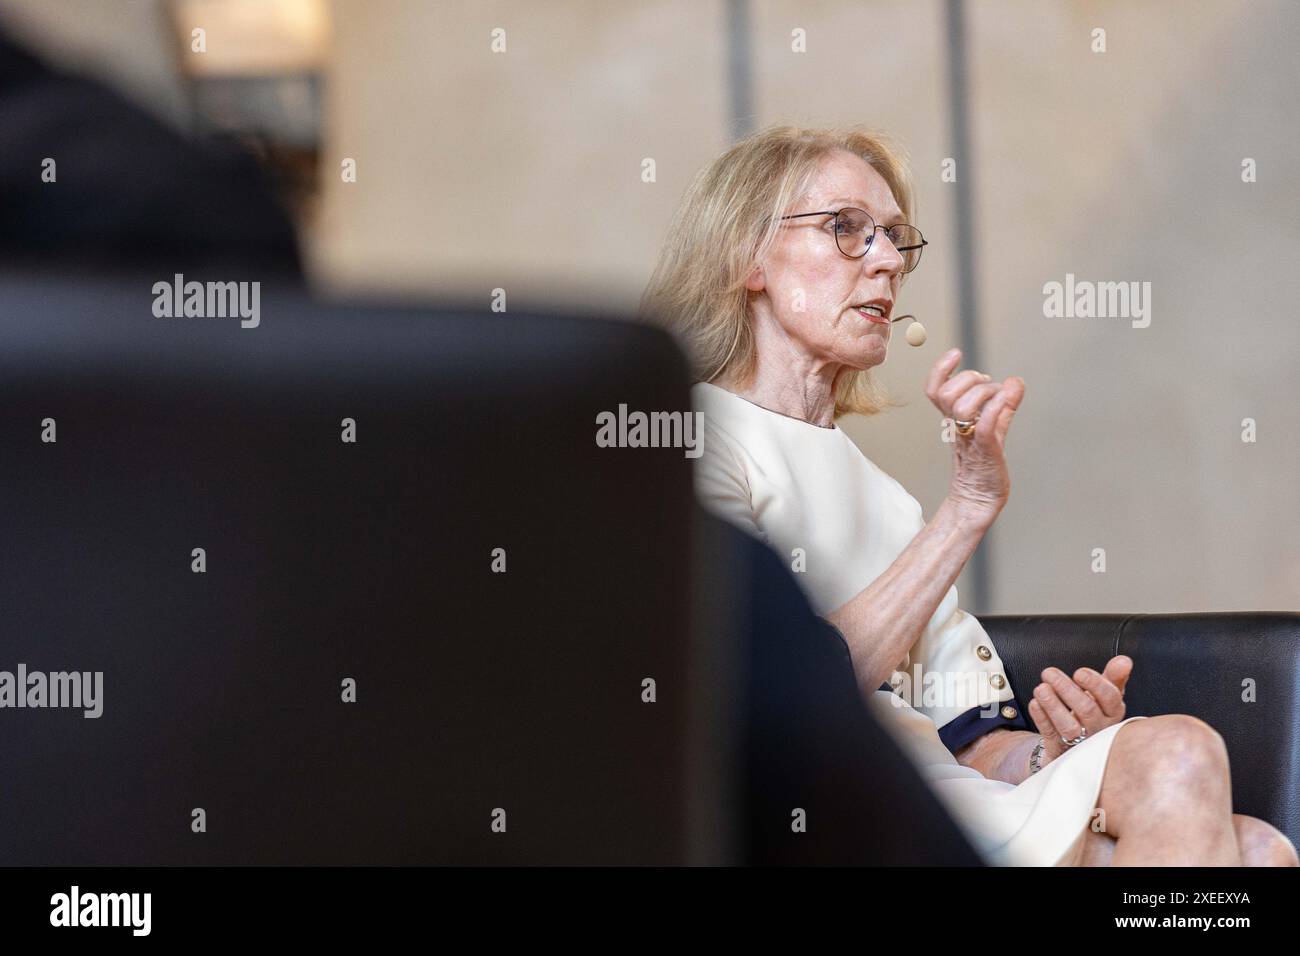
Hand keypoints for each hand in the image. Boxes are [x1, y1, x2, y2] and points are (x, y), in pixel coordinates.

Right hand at [926, 348, 1024, 520]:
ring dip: (984, 392)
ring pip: (963, 406)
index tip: (956, 354)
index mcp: (953, 420)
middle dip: (969, 379)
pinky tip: (1008, 399)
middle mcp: (957, 427)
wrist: (979, 501)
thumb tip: (1015, 381)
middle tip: (987, 383)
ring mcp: (970, 439)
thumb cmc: (983, 467)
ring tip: (998, 396)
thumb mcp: (993, 430)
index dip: (940, 369)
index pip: (935, 390)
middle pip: (947, 394)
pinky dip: (997, 406)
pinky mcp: (985, 452)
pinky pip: (986, 425)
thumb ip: (1004, 406)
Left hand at [1028, 655, 1132, 767]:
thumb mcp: (1105, 693)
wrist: (1080, 744)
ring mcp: (1080, 741)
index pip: (1110, 698)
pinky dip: (1042, 718)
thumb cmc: (1094, 712)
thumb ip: (1114, 676)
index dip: (1095, 684)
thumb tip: (1124, 660)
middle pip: (1087, 710)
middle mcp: (1099, 728)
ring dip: (1053, 706)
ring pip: (1069, 727)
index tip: (1079, 672)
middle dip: (1067, 689)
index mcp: (1113, 712)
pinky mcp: (1060, 749)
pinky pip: (1051, 734)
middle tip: (1049, 672)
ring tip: (1041, 688)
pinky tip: (1035, 703)